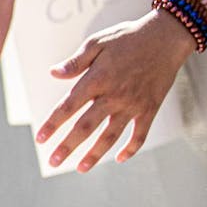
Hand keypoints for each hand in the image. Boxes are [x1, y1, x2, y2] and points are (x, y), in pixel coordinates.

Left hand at [36, 9, 196, 171]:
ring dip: (95, 154)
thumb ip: (75, 62)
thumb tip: (53, 73)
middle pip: (86, 127)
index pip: (69, 106)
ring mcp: (133, 104)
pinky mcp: (150, 108)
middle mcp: (114, 95)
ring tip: (81, 169)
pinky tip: (120, 159)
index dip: (53, 124)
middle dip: (68, 146)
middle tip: (53, 162)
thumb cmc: (128, 38)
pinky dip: (131, 148)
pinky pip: (140, 134)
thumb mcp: (97, 42)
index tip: (40, 138)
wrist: (167, 37)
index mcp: (97, 79)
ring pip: (110, 135)